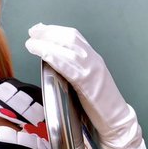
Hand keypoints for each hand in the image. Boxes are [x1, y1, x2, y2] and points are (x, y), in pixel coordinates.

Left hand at [24, 24, 140, 148]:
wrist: (116, 119)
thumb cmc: (99, 105)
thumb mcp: (87, 81)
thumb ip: (74, 70)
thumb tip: (53, 63)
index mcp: (93, 58)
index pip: (74, 37)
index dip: (55, 30)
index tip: (39, 29)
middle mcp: (93, 60)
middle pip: (69, 38)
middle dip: (49, 32)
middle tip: (32, 31)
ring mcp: (92, 70)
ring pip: (68, 49)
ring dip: (47, 43)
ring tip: (32, 43)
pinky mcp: (88, 83)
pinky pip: (70, 67)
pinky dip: (55, 58)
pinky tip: (44, 54)